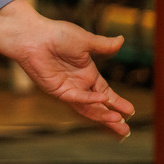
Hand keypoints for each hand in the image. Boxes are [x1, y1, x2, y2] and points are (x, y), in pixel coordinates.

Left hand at [0, 0, 135, 137]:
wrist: (33, 34)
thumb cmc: (56, 34)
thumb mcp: (86, 40)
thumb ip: (104, 45)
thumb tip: (122, 39)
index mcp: (87, 73)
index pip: (105, 92)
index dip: (117, 102)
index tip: (130, 111)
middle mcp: (78, 83)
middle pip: (98, 105)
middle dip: (111, 117)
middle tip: (126, 129)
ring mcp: (67, 88)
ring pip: (88, 106)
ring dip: (103, 115)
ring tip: (119, 122)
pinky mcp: (56, 89)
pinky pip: (76, 97)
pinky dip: (89, 99)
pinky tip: (103, 99)